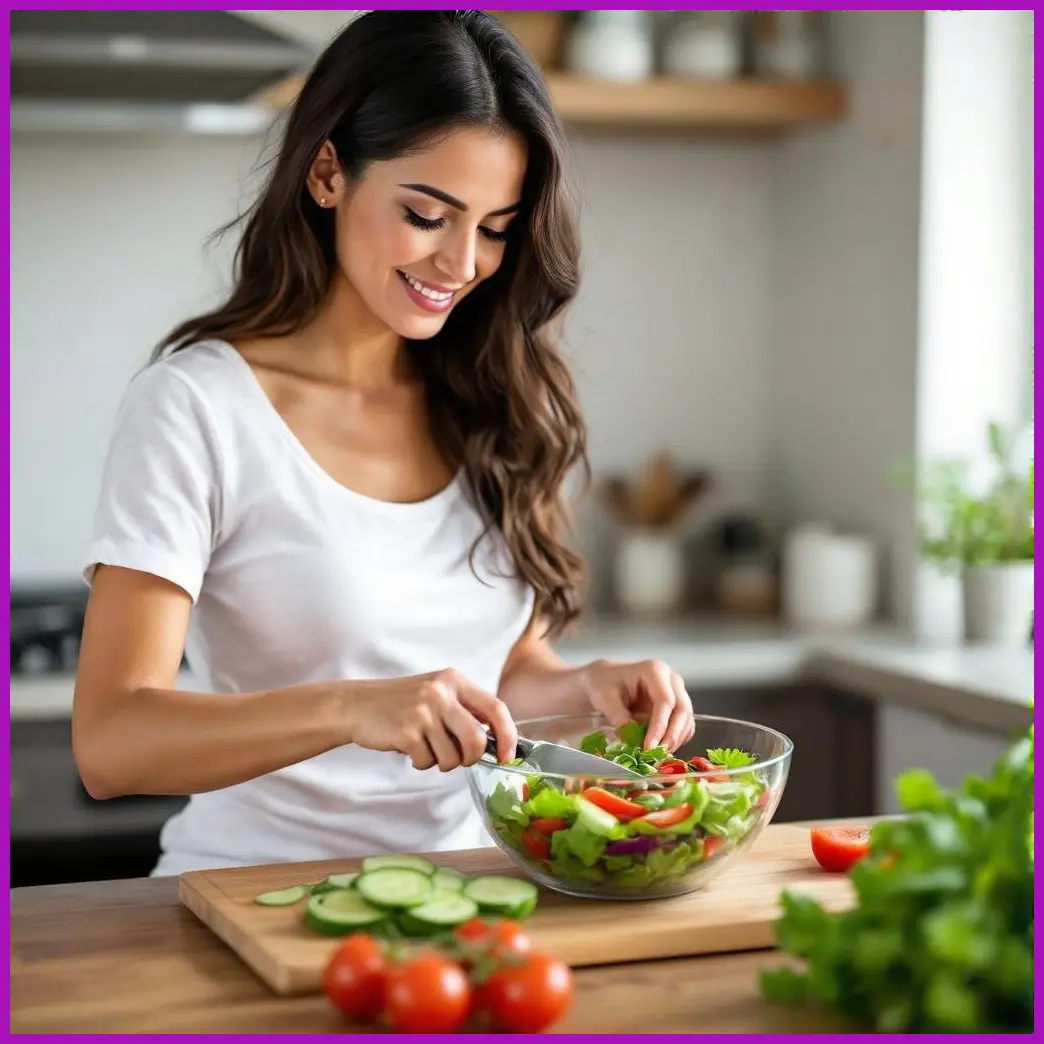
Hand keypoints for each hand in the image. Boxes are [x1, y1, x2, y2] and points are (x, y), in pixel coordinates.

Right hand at [343, 669, 517, 770]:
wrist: (358, 704)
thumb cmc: (403, 704)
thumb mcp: (438, 694)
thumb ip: (465, 710)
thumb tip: (497, 742)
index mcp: (454, 680)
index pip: (496, 708)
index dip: (508, 736)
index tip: (507, 756)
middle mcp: (441, 692)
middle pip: (476, 740)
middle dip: (470, 758)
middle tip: (458, 758)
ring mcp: (423, 711)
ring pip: (452, 757)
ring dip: (440, 762)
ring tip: (425, 747)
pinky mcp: (406, 731)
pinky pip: (427, 761)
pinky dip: (420, 762)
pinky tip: (408, 747)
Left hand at [576, 658, 694, 751]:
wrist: (604, 681)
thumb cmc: (604, 685)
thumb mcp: (605, 699)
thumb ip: (619, 718)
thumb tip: (631, 739)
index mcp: (654, 670)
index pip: (665, 701)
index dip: (659, 726)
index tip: (649, 747)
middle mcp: (671, 679)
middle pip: (682, 710)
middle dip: (671, 735)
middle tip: (656, 755)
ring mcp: (677, 692)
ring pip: (686, 720)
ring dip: (675, 740)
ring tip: (656, 755)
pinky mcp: (677, 707)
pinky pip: (684, 726)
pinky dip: (676, 739)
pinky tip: (660, 749)